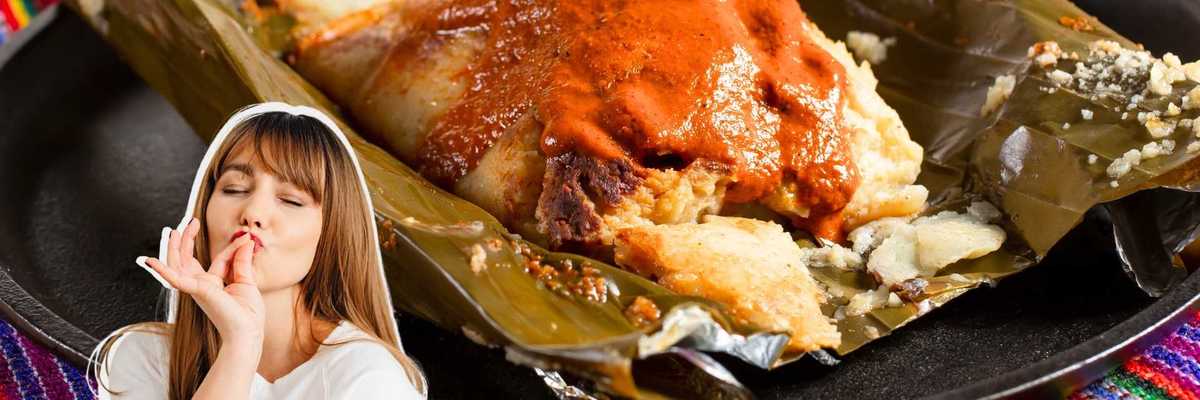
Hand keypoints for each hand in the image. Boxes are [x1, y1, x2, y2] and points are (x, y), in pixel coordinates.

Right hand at [137, 218, 265, 348]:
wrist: (247, 332)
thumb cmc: (247, 314)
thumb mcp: (247, 281)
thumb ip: (243, 261)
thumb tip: (247, 241)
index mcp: (213, 284)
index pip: (219, 259)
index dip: (233, 248)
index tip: (246, 239)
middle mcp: (201, 285)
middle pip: (187, 259)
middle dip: (187, 240)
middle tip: (191, 222)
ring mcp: (196, 288)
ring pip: (177, 264)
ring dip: (174, 247)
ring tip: (173, 231)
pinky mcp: (196, 291)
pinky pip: (175, 279)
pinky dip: (162, 271)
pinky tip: (150, 262)